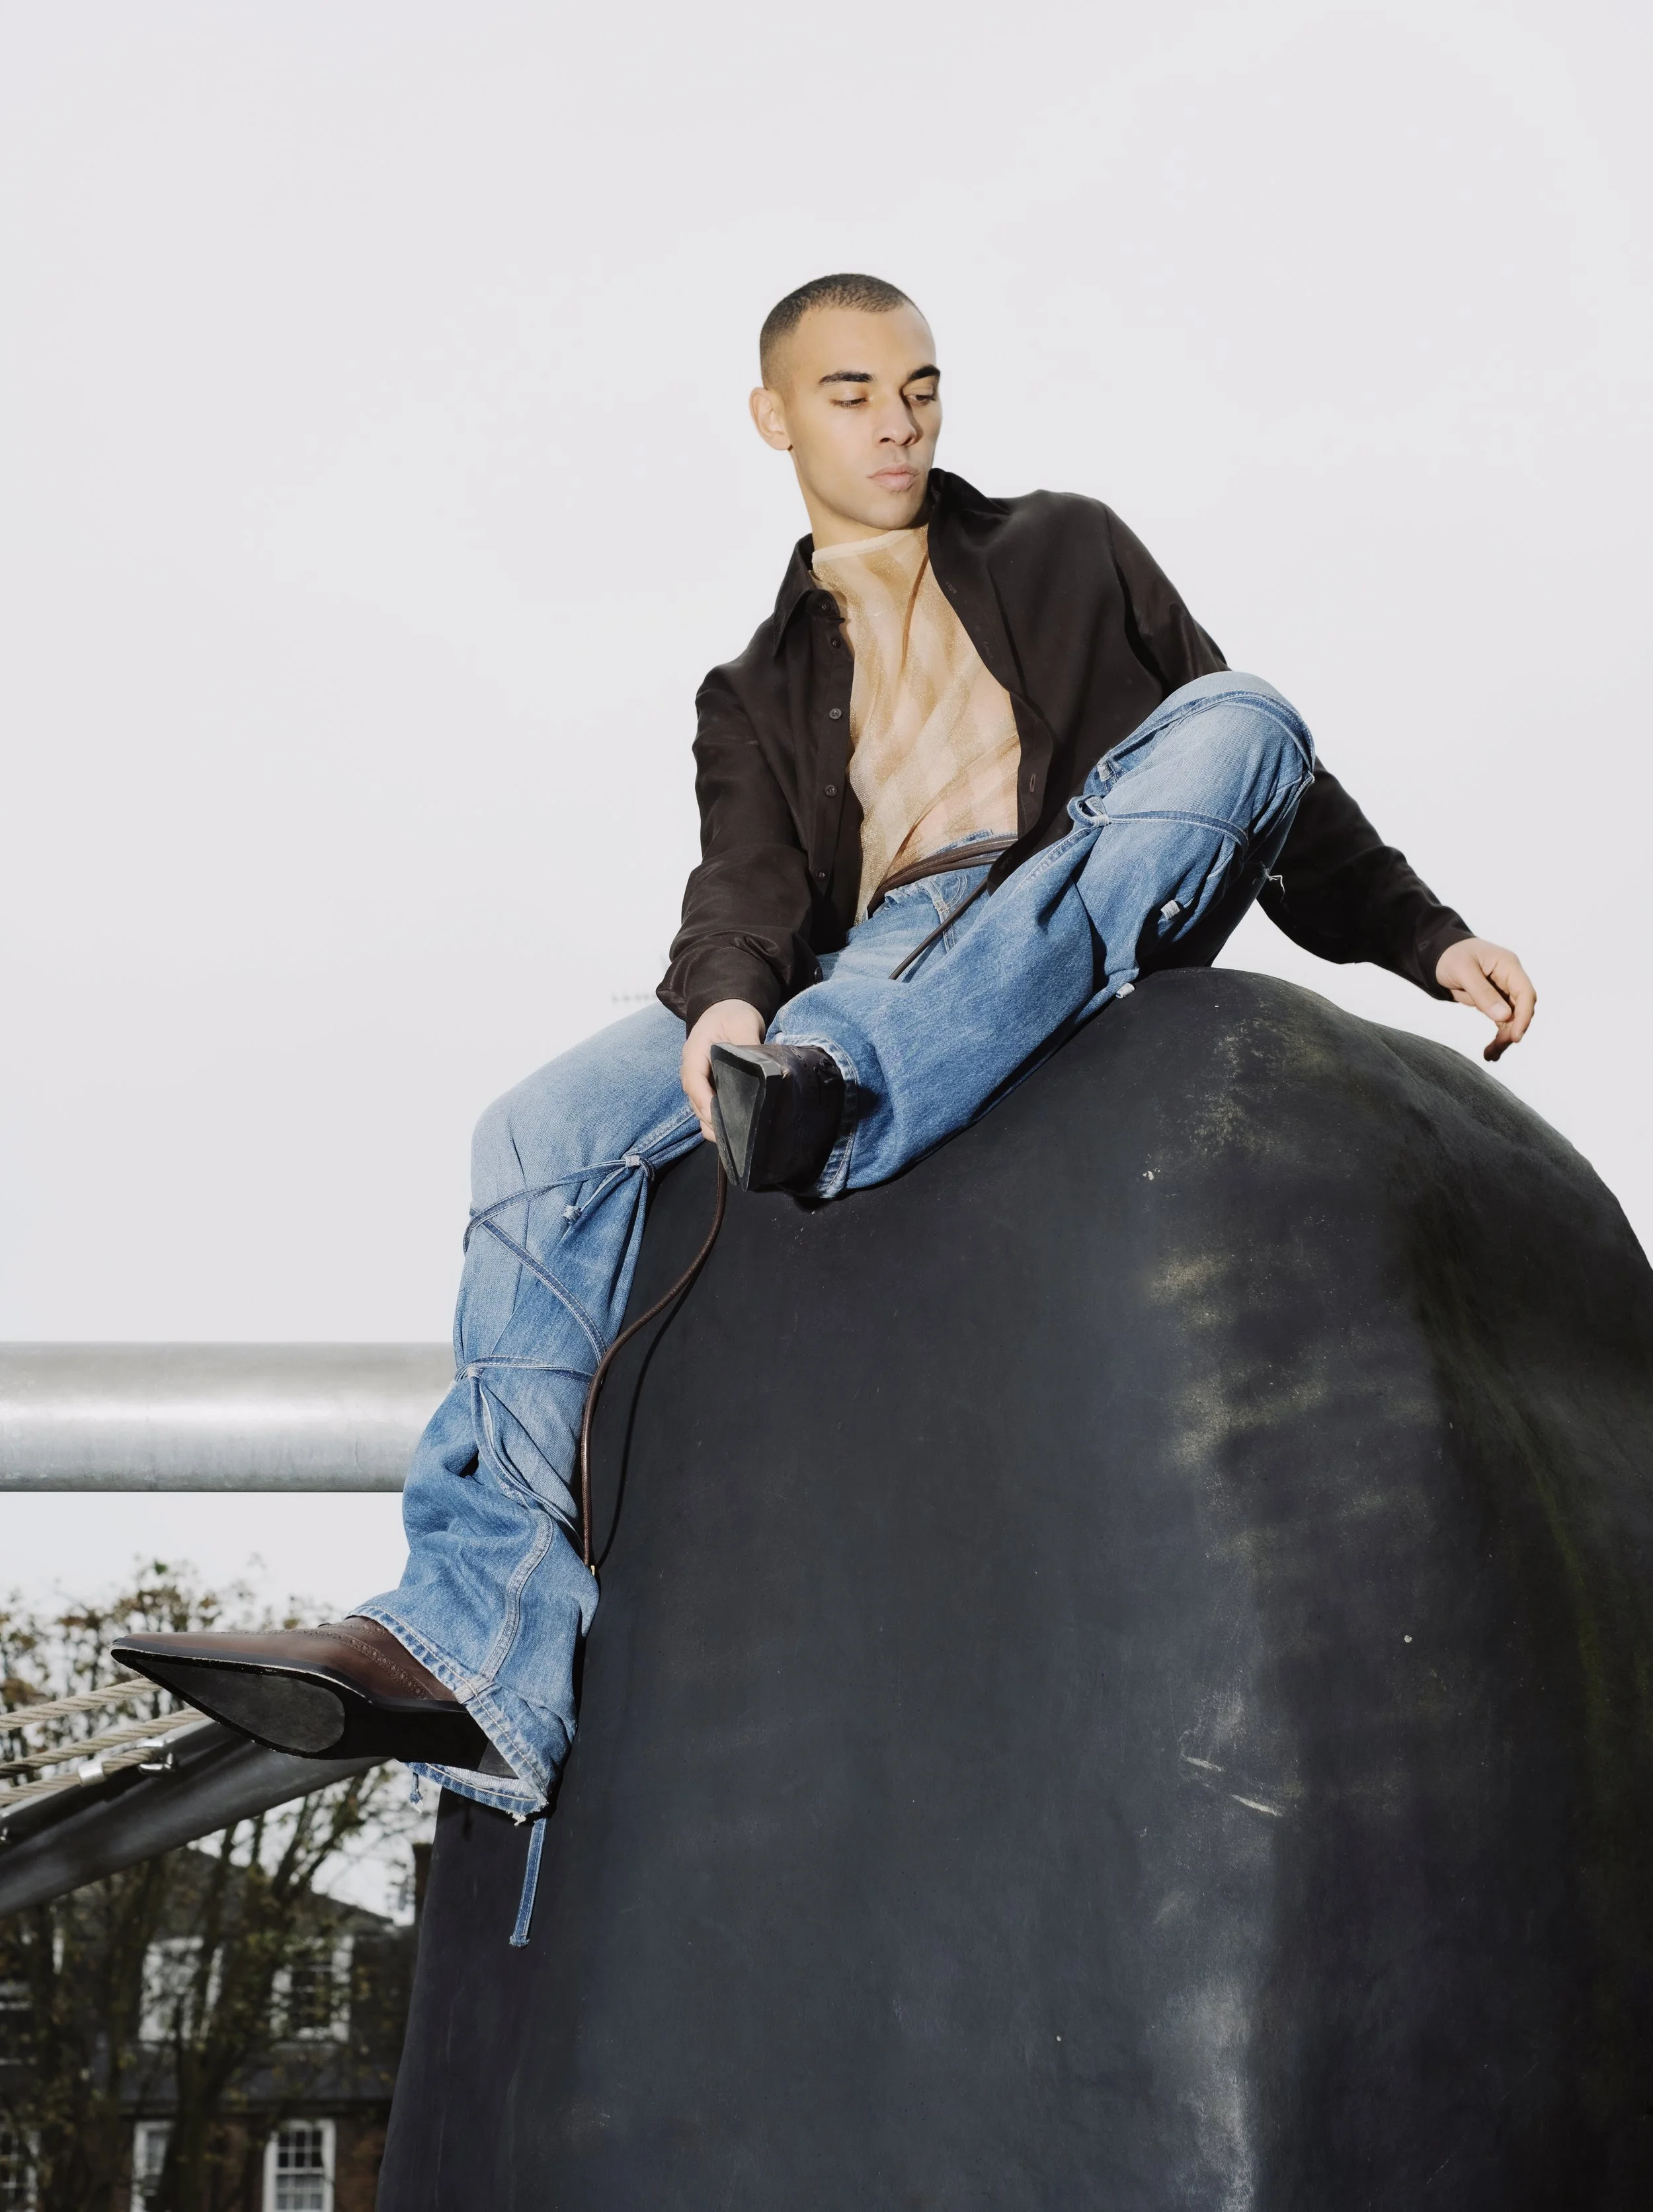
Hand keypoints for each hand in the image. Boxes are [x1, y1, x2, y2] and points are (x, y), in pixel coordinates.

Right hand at [681, 1000, 767, 1139]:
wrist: (727, 1008)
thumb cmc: (732, 1014)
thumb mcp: (742, 1023)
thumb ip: (747, 1044)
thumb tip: (760, 1069)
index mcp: (694, 1053)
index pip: (694, 1082)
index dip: (704, 1102)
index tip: (718, 1119)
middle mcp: (692, 1070)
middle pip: (696, 1101)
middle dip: (711, 1120)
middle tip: (733, 1138)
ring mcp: (698, 1080)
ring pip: (700, 1108)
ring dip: (714, 1124)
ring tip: (735, 1139)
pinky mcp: (708, 1086)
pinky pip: (708, 1106)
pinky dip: (718, 1119)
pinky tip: (735, 1130)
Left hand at [1435, 938, 1535, 1061]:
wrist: (1437, 954)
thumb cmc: (1450, 955)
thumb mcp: (1463, 971)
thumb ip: (1483, 993)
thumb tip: (1504, 1017)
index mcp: (1508, 965)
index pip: (1525, 993)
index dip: (1523, 1016)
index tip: (1515, 1037)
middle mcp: (1510, 978)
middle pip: (1521, 1009)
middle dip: (1512, 1031)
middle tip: (1497, 1049)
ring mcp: (1503, 990)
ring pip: (1512, 1018)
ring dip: (1504, 1038)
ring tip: (1490, 1056)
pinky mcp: (1494, 1000)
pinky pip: (1501, 1021)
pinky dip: (1497, 1036)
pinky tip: (1490, 1052)